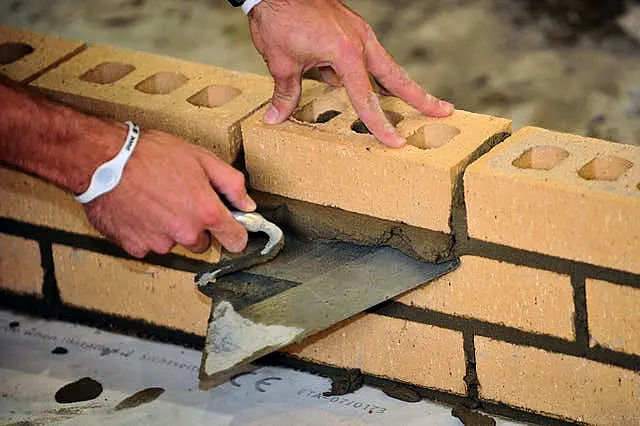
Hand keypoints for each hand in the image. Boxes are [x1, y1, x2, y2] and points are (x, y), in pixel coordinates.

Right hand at [84, 128, 255, 257]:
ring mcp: (159, 243)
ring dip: (169, 228)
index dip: (235, 234)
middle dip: (196, 227)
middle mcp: (186, 233)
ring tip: (154, 200)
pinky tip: (138, 209)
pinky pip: (148, 244)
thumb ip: (231, 184)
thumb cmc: (152, 154)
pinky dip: (145, 231)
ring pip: (173, 243)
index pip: (236, 241)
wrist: (104, 160)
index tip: (231, 229)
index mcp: (206, 212)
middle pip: (202, 243)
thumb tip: (247, 204)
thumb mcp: (202, 158)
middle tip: (180, 200)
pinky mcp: (135, 247)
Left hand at [248, 0, 454, 147]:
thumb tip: (276, 118)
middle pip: (396, 76)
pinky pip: (365, 56)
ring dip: (399, 85)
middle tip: (444, 111)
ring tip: (420, 103)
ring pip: (385, 65)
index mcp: (346, 52)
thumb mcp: (281, 62)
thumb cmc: (279, 17)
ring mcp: (358, 32)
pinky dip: (368, 73)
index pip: (367, 98)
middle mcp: (360, 41)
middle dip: (420, 97)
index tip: (396, 142)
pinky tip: (364, 85)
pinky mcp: (350, 28)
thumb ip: (286, 93)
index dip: (380, 124)